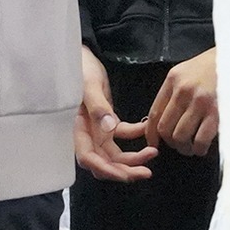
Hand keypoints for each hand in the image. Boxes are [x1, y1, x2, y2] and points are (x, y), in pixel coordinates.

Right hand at [75, 46, 155, 182]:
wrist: (83, 56)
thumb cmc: (80, 69)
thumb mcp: (88, 86)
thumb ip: (98, 108)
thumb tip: (109, 130)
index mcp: (76, 128)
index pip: (89, 158)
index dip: (106, 170)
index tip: (126, 174)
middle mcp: (86, 133)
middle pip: (104, 162)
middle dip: (124, 171)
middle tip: (147, 172)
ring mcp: (96, 129)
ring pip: (114, 154)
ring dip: (132, 158)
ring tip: (153, 153)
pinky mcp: (105, 120)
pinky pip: (121, 134)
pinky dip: (134, 135)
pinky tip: (145, 129)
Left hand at [146, 48, 218, 156]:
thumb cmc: (215, 66)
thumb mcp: (188, 71)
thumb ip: (174, 92)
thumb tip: (159, 121)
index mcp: (173, 79)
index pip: (154, 112)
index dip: (152, 133)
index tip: (154, 143)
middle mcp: (184, 90)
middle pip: (165, 127)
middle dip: (170, 142)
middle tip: (179, 145)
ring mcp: (200, 102)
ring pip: (180, 136)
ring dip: (184, 148)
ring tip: (191, 147)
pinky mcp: (217, 112)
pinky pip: (200, 140)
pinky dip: (199, 148)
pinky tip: (202, 147)